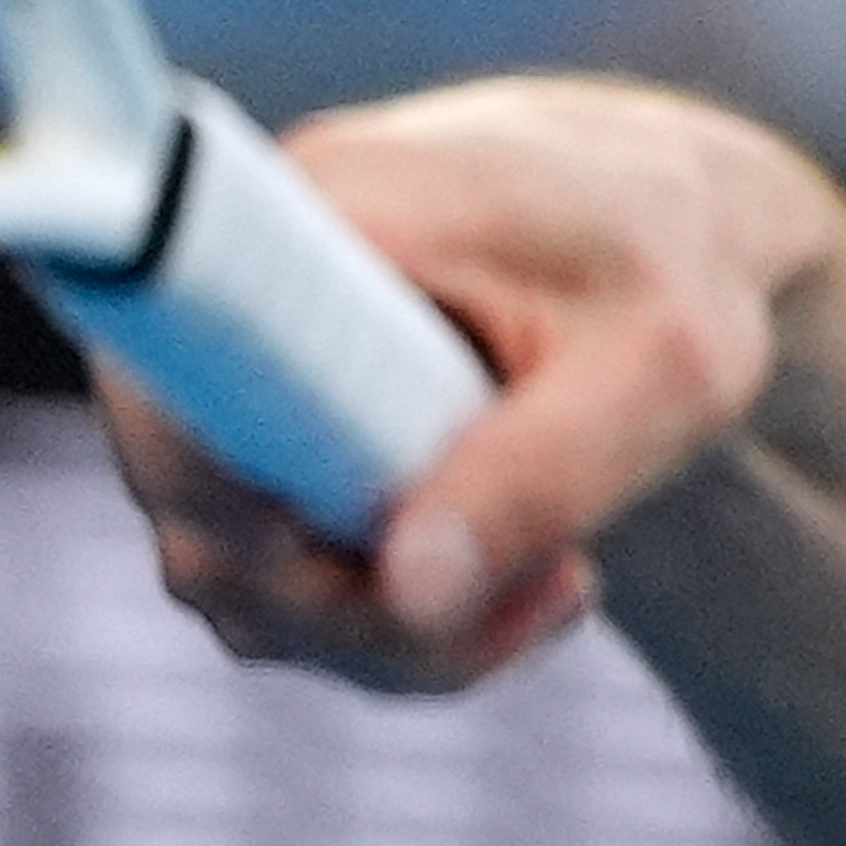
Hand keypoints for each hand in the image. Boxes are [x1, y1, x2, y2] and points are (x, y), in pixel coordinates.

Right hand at [90, 75, 845, 691]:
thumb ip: (543, 470)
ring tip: (560, 582)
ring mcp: (248, 375)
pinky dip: (392, 624)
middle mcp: (246, 287)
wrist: (681, 224)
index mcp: (322, 213)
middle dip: (360, 606)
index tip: (353, 553)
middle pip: (199, 508)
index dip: (221, 493)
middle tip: (551, 589)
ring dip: (391, 632)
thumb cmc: (680, 261)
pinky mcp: (277, 444)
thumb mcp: (664, 362)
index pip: (164, 362)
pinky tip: (525, 583)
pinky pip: (281, 582)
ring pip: (239, 573)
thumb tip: (411, 596)